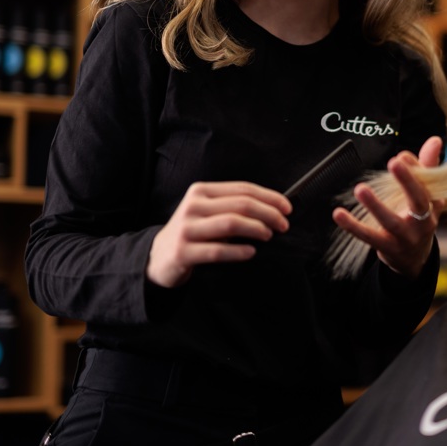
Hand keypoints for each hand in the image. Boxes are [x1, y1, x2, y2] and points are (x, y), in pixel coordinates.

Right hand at [147, 181, 290, 287]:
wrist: (159, 256)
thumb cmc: (194, 232)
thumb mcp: (208, 212)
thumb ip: (233, 206)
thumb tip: (274, 208)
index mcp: (201, 191)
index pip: (243, 189)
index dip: (269, 197)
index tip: (287, 208)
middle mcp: (193, 206)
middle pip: (241, 205)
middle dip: (268, 213)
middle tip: (283, 225)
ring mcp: (187, 228)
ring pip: (231, 223)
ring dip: (256, 229)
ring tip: (269, 235)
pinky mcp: (183, 251)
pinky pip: (218, 250)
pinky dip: (239, 251)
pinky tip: (251, 252)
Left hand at [332, 136, 443, 278]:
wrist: (414, 259)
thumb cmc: (420, 218)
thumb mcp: (429, 195)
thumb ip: (428, 166)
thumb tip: (434, 139)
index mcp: (433, 205)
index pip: (428, 184)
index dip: (416, 169)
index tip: (401, 156)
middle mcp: (422, 222)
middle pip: (418, 201)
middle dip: (408, 181)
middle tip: (394, 162)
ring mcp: (404, 237)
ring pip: (390, 221)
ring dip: (375, 205)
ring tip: (361, 189)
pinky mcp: (386, 248)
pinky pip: (368, 237)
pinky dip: (353, 226)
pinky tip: (339, 214)